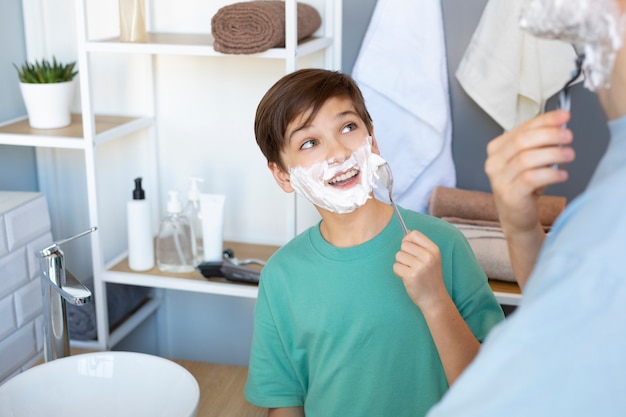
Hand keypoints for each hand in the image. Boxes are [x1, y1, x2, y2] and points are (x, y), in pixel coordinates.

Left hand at [393, 230, 447, 310]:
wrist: (434, 298)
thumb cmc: (430, 277)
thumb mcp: (432, 259)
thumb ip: (421, 246)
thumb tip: (406, 233)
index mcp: (434, 250)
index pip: (414, 234)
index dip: (407, 240)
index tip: (409, 249)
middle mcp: (428, 257)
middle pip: (404, 245)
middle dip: (404, 254)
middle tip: (411, 264)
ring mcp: (420, 267)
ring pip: (398, 256)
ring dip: (401, 264)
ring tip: (410, 271)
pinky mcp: (411, 276)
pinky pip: (396, 267)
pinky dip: (398, 272)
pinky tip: (407, 278)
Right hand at [484, 110, 574, 234]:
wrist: (517, 216)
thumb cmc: (525, 185)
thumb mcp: (530, 159)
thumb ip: (539, 142)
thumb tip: (560, 124)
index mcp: (496, 149)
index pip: (521, 129)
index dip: (544, 120)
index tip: (564, 116)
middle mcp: (493, 163)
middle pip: (521, 141)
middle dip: (549, 135)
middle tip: (568, 136)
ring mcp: (498, 180)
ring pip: (526, 159)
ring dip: (552, 154)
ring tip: (569, 154)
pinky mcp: (509, 195)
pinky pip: (531, 179)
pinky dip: (550, 174)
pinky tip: (562, 174)